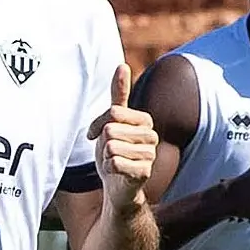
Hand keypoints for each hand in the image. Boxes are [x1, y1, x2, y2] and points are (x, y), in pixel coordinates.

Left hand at [88, 64, 157, 211]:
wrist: (118, 186)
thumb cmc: (114, 150)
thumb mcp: (112, 121)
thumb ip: (118, 95)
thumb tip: (122, 64)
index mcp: (144, 120)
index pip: (113, 112)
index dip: (98, 125)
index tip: (98, 135)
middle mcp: (151, 135)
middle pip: (111, 129)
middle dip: (101, 143)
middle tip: (108, 153)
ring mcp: (150, 154)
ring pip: (111, 146)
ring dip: (105, 157)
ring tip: (114, 162)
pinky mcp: (144, 172)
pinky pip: (114, 163)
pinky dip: (108, 169)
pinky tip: (117, 173)